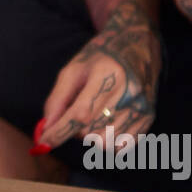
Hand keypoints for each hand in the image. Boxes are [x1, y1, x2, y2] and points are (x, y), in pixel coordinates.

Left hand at [34, 1, 160, 151]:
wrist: (137, 46)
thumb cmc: (100, 57)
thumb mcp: (73, 70)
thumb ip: (57, 100)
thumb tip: (45, 130)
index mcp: (107, 74)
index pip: (81, 113)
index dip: (60, 131)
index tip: (43, 142)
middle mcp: (128, 92)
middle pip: (91, 131)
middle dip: (74, 130)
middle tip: (75, 113)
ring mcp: (141, 106)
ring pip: (105, 143)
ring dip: (91, 136)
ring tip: (93, 115)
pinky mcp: (148, 118)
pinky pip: (121, 146)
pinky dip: (108, 141)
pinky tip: (107, 122)